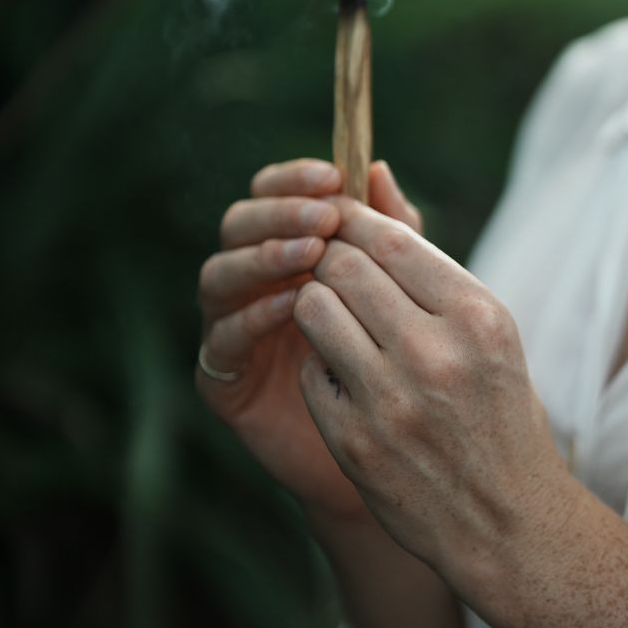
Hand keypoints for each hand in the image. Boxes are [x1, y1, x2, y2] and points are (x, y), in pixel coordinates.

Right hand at [196, 156, 423, 524]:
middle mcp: (253, 283)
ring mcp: (231, 330)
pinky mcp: (224, 381)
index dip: (297, 180)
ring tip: (314, 253)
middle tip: (326, 217)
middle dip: (281, 213)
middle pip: (239, 224)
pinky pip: (222, 340)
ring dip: (264, 257)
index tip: (335, 174)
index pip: (276, 194)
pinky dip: (253, 316)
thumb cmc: (408, 367)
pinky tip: (293, 305)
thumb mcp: (409, 294)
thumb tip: (379, 168)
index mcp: (289, 250)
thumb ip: (393, 235)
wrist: (402, 458)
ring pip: (219, 275)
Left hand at [291, 196, 576, 605]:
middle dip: (328, 258)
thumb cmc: (502, 413)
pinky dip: (319, 364)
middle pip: (343, 267)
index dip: (354, 220)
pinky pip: (310, 370)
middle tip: (330, 268)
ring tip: (335, 319)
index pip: (391, 239)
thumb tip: (373, 174)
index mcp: (478, 317)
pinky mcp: (354, 441)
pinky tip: (345, 377)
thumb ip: (427, 263)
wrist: (510, 524)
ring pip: (314, 310)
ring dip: (316, 305)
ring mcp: (391, 400)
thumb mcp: (488, 332)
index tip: (341, 219)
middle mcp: (435, 353)